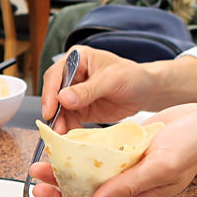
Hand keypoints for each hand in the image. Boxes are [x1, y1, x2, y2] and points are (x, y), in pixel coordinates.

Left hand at [31, 104, 196, 196]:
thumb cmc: (193, 147)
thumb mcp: (161, 168)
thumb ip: (129, 187)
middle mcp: (127, 189)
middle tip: (39, 186)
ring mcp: (124, 170)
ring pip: (84, 182)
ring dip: (61, 177)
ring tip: (42, 166)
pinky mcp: (123, 151)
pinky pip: (93, 159)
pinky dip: (76, 156)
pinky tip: (63, 148)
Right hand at [40, 46, 155, 132]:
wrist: (146, 92)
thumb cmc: (132, 77)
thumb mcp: (111, 80)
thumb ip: (88, 90)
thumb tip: (63, 98)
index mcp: (78, 59)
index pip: (56, 74)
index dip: (50, 93)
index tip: (50, 110)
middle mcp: (72, 75)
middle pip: (53, 94)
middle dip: (53, 112)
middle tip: (55, 128)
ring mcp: (75, 94)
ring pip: (59, 110)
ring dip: (60, 123)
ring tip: (62, 136)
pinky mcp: (80, 110)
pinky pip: (69, 120)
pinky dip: (69, 128)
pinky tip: (72, 137)